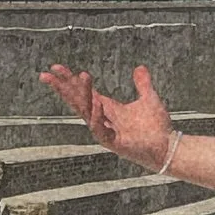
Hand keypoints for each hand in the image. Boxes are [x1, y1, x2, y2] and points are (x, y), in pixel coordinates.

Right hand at [39, 60, 174, 168]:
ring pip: (86, 112)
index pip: (83, 92)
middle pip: (77, 101)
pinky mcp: (113, 143)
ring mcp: (106, 131)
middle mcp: (102, 119)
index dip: (69, 80)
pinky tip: (96, 102)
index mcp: (107, 108)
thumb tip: (139, 67)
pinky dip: (97, 116)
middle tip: (47, 74)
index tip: (56, 68)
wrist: (167, 147)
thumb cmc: (156, 127)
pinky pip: (99, 129)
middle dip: (63, 87)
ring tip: (78, 77)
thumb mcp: (149, 99)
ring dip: (81, 95)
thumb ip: (142, 84)